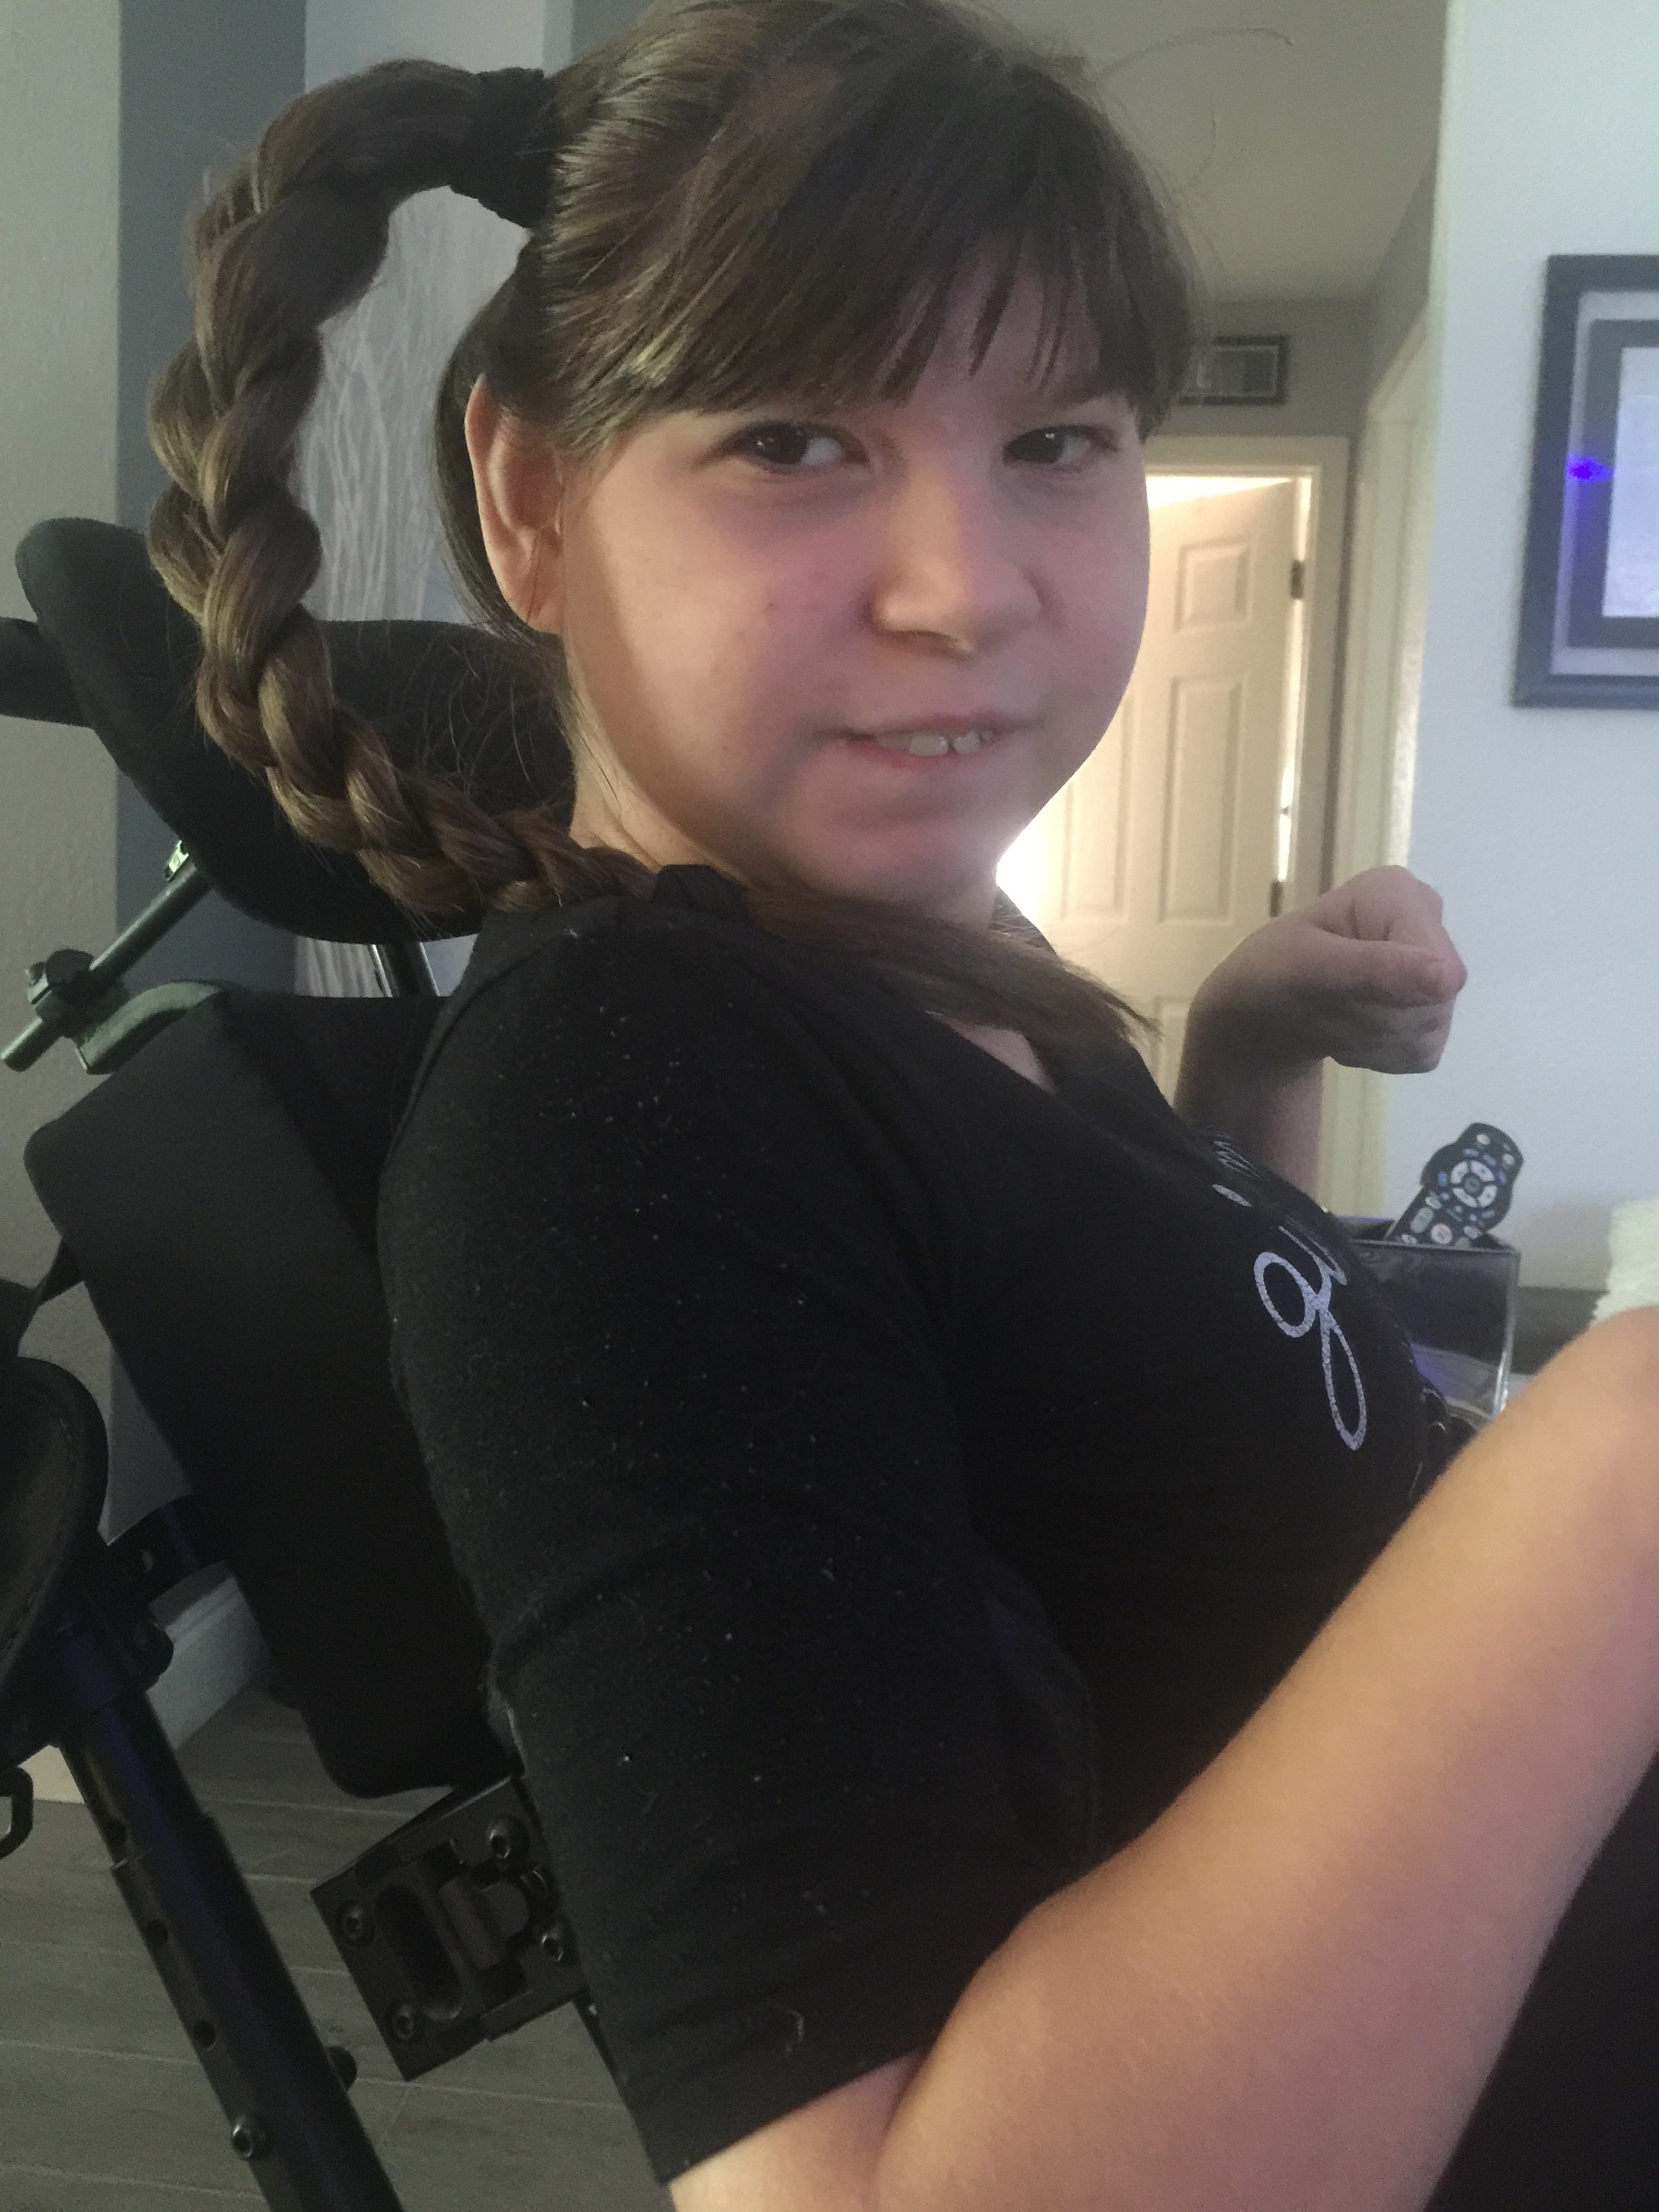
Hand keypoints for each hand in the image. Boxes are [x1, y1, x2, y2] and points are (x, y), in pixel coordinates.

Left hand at [1190, 866, 1467, 1075]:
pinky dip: (1379, 1054)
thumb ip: (1374, 968)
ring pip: (1428, 1031)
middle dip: (1374, 1018)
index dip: (1392, 993)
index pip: (1440, 967)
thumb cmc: (1273, 973)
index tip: (1339, 988)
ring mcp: (1434, 968)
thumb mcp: (1307, 966)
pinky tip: (1351, 1031)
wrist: (1263, 1010)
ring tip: (1334, 1014)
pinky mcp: (1433, 1014)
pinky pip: (1422, 1052)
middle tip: (1327, 1005)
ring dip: (1370, 1039)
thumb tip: (1447, 979)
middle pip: (1435, 1003)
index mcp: (1400, 893)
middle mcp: (1428, 921)